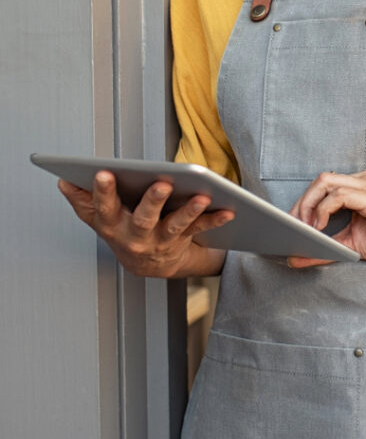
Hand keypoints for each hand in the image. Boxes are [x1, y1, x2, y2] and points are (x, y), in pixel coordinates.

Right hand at [57, 171, 232, 277]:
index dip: (103, 191)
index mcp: (113, 225)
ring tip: (204, 196)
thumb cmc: (124, 231)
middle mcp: (136, 236)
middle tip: (162, 183)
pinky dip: (215, 220)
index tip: (104, 172)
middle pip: (144, 218)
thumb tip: (64, 180)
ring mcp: (161, 241)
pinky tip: (229, 210)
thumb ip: (84, 200)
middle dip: (153, 201)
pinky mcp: (183, 241)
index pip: (105, 208)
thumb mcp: (100, 218)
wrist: (148, 266)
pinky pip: (200, 229)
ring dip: (190, 211)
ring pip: (175, 226)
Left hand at [288, 170, 365, 270]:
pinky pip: (340, 196)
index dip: (303, 203)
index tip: (290, 225)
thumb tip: (294, 257)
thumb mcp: (354, 246)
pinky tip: (320, 229)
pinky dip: (323, 211)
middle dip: (300, 204)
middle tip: (292, 229)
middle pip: (321, 179)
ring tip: (304, 230)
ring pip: (326, 182)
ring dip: (308, 206)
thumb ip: (326, 249)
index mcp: (364, 185)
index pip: (325, 184)